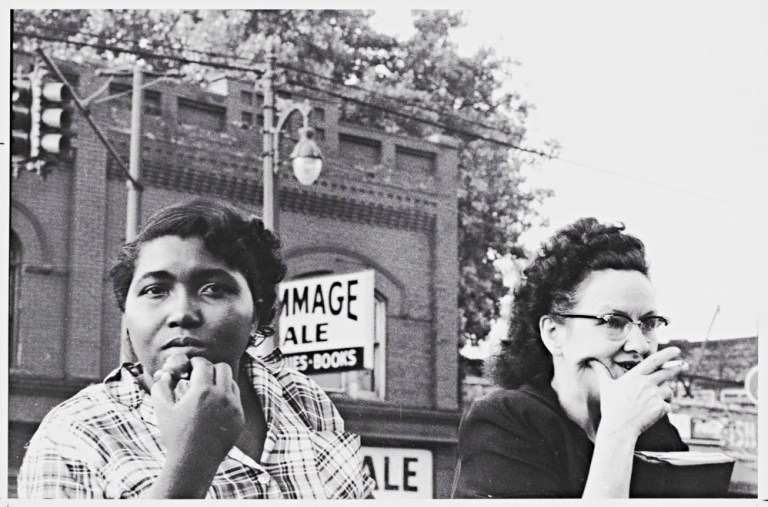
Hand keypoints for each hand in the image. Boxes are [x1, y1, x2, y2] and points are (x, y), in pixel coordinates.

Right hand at [151, 357, 244, 487]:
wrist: (193, 463)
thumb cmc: (175, 436)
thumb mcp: (162, 410)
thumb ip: (161, 387)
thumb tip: (166, 374)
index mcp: (202, 391)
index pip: (204, 364)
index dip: (195, 363)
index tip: (189, 368)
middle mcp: (222, 396)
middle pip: (222, 368)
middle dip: (210, 369)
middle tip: (199, 377)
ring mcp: (234, 408)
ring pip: (231, 382)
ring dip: (220, 382)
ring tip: (206, 392)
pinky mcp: (240, 418)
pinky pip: (236, 399)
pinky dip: (226, 397)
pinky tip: (213, 406)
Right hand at [590, 347, 683, 437]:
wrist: (619, 428)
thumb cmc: (611, 407)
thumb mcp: (605, 387)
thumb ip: (601, 372)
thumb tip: (591, 361)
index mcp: (635, 376)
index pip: (654, 361)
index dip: (667, 354)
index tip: (677, 350)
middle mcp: (647, 383)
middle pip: (668, 372)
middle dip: (677, 367)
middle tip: (684, 364)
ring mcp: (655, 396)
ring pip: (668, 391)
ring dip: (665, 394)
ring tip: (653, 401)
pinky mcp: (661, 408)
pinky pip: (667, 406)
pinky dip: (662, 409)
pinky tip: (652, 413)